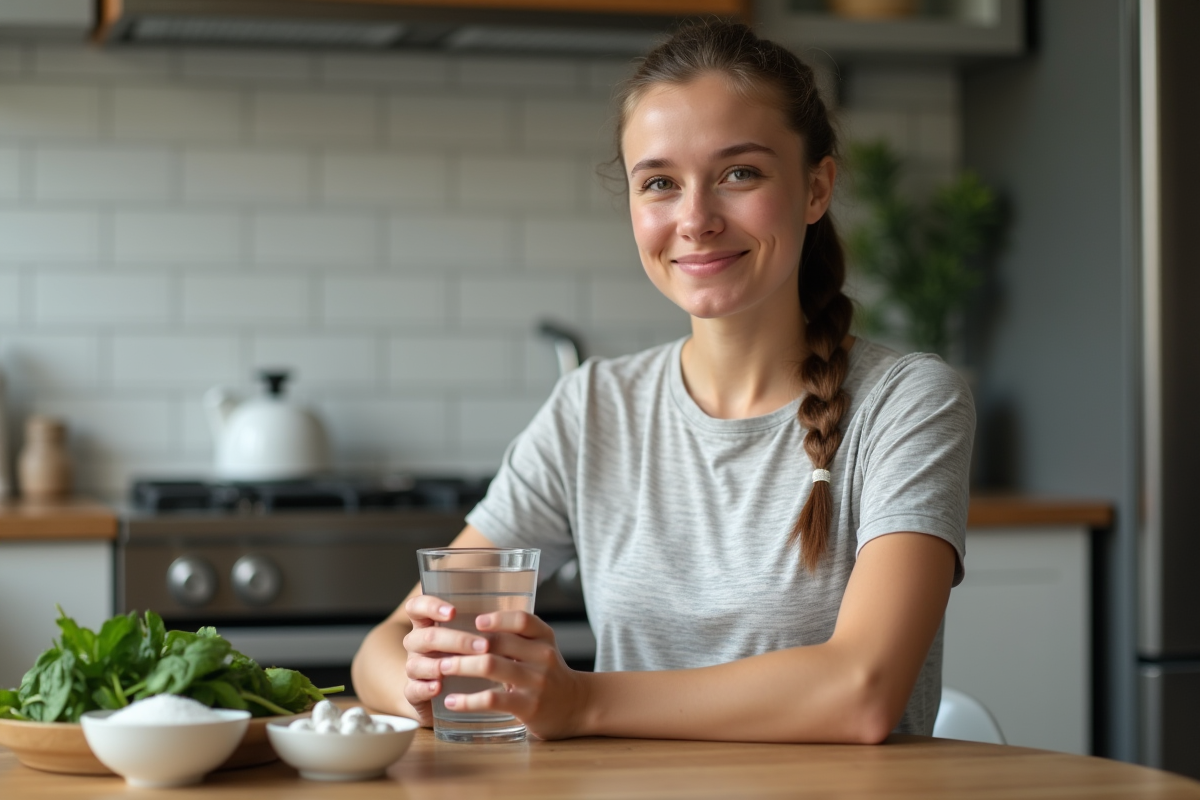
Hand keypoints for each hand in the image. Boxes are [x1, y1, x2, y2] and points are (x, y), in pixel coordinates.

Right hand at [400, 594, 487, 728]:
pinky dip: (425, 688)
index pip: (417, 606)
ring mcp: (415, 669)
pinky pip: (413, 689)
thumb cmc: (470, 657)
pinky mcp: (414, 693)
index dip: (430, 606)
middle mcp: (418, 644)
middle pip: (425, 636)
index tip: (453, 612)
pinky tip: (439, 687)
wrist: (455, 698)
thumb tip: (518, 600)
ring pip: (416, 663)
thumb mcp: (476, 636)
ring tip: (462, 667)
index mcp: (429, 624)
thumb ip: (485, 621)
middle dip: (456, 640)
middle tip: (484, 646)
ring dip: (440, 665)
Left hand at [436, 610, 589, 739]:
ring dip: (461, 665)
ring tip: (442, 667)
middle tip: (442, 645)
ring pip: (491, 666)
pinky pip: (492, 699)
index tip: (475, 621)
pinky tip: (452, 701)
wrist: (578, 706)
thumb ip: (518, 637)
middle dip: (465, 643)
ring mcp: (536, 682)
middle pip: (499, 642)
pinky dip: (467, 700)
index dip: (497, 619)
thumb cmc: (551, 674)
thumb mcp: (543, 648)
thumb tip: (473, 625)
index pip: (522, 620)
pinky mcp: (528, 707)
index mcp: (544, 638)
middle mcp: (543, 656)